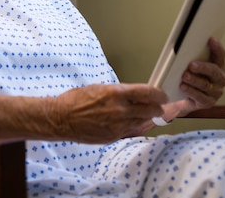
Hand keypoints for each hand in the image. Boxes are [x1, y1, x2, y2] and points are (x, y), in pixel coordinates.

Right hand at [47, 83, 167, 142]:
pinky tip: (139, 123)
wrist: (61, 119)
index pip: (147, 93)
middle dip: (158, 108)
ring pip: (143, 122)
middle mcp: (120, 109)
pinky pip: (132, 131)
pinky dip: (138, 126)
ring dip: (149, 118)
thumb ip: (121, 93)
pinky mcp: (113, 136)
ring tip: (152, 115)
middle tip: (161, 106)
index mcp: (116, 93)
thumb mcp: (101, 88)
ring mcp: (117, 125)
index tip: (163, 95)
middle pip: (150, 110)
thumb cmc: (77, 100)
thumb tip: (136, 96)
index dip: (159, 95)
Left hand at [168, 38, 224, 117]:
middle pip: (214, 71)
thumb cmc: (192, 77)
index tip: (210, 39)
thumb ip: (195, 56)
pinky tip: (183, 87)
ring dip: (194, 80)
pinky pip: (200, 97)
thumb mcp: (195, 66)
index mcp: (219, 66)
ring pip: (205, 84)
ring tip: (185, 76)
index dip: (217, 47)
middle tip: (191, 65)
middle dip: (202, 67)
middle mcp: (220, 79)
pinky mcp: (209, 102)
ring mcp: (216, 91)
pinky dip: (191, 91)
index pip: (220, 55)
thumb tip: (185, 47)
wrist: (186, 99)